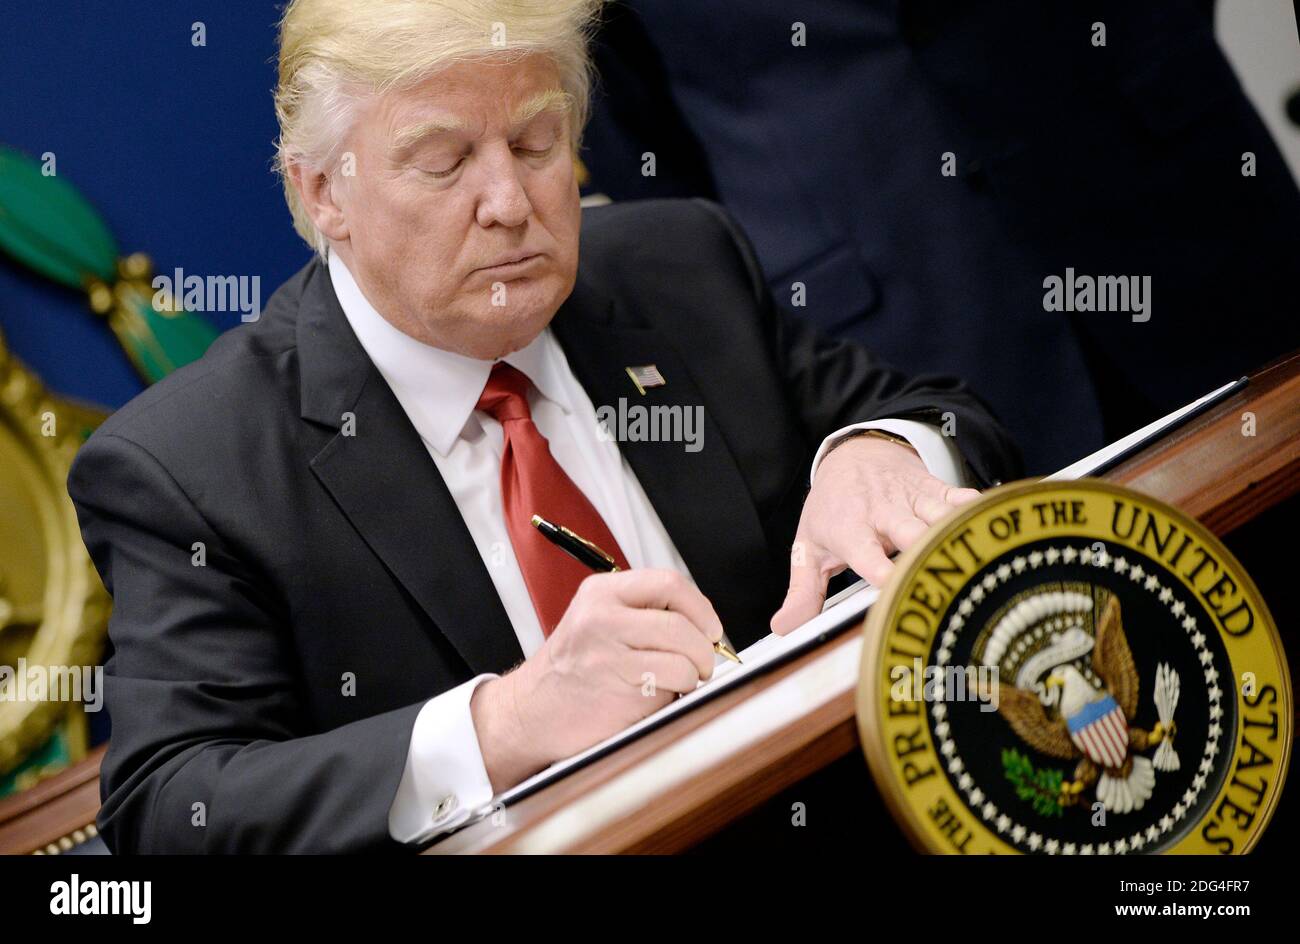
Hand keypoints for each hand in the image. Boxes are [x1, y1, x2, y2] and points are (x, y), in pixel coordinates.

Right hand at [471, 569, 722, 790]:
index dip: (701, 608)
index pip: (669, 582)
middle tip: (703, 663)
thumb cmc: (573, 669)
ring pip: (682, 657)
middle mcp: (601, 617)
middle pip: (681, 623)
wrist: (531, 711)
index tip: (710, 628)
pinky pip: (670, 687)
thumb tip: (703, 625)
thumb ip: (643, 612)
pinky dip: (676, 694)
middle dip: (704, 648)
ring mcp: (607, 654)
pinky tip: (656, 696)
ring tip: (680, 681)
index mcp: (601, 592)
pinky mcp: (616, 690)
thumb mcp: (597, 620)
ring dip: (692, 675)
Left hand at [769, 435, 979, 634]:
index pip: (865, 552)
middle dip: (927, 553)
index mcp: (849, 529)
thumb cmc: (832, 510)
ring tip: (984, 561)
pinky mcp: (935, 489)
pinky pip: (961, 498)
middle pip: (910, 532)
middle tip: (946, 582)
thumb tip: (783, 629)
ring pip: (940, 516)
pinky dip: (979, 510)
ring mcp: (911, 498)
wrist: (854, 454)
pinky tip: (999, 526)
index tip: (895, 589)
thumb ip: (802, 592)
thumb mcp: (809, 548)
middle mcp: (882, 512)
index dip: (881, 570)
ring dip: (959, 536)